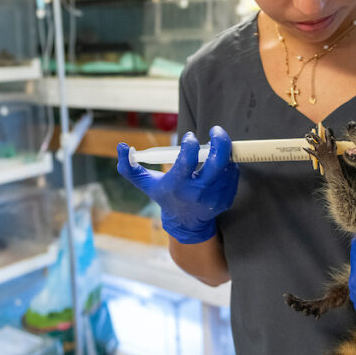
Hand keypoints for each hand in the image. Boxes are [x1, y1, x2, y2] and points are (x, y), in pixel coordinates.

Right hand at [116, 126, 238, 243]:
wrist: (186, 223)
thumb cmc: (165, 196)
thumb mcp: (145, 183)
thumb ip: (130, 166)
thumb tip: (122, 147)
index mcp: (177, 186)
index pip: (187, 160)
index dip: (190, 144)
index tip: (189, 137)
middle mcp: (197, 192)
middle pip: (216, 163)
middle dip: (219, 142)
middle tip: (216, 131)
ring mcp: (214, 197)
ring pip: (227, 167)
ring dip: (224, 151)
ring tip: (217, 145)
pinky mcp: (227, 198)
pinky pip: (233, 175)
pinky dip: (229, 164)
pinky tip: (222, 160)